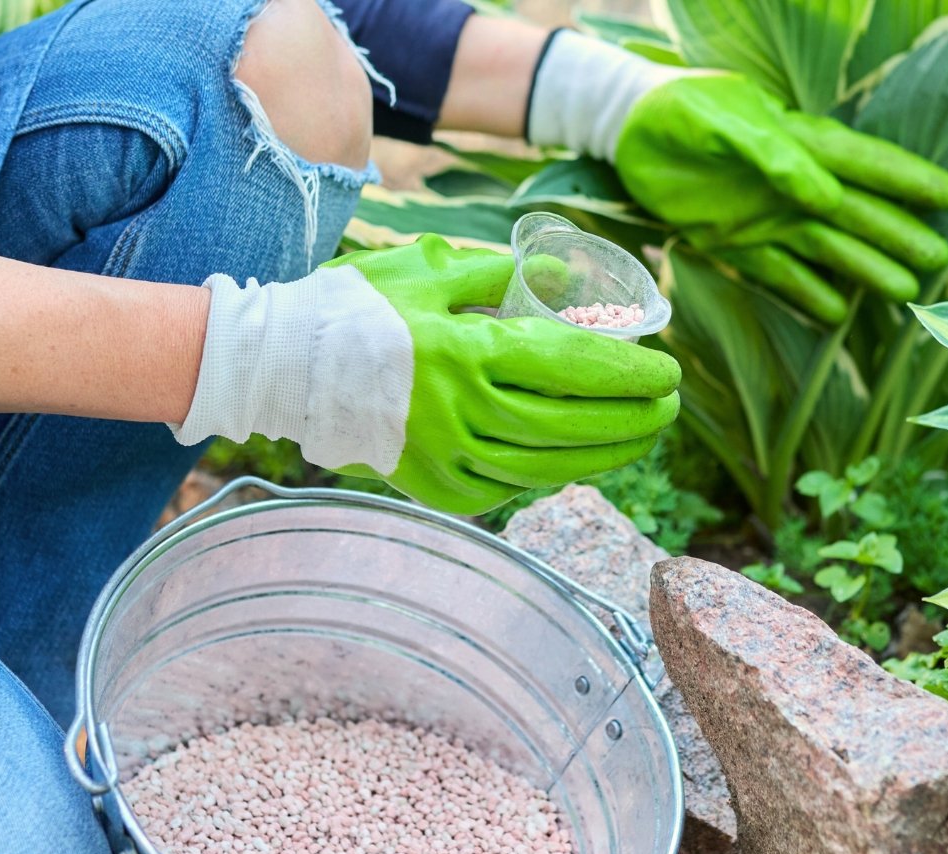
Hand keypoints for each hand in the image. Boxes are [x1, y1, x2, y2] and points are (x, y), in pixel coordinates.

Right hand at [173, 236, 681, 513]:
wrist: (278, 368)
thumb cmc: (355, 308)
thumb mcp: (431, 271)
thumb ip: (501, 276)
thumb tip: (564, 279)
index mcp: (468, 353)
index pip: (572, 367)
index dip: (629, 374)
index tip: (669, 372)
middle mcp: (464, 413)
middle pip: (573, 425)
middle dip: (632, 419)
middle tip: (668, 407)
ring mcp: (448, 459)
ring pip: (548, 466)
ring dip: (604, 455)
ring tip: (640, 438)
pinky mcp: (434, 488)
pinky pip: (509, 488)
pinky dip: (550, 474)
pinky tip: (578, 461)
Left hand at [616, 75, 947, 321]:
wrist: (626, 131)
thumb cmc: (679, 110)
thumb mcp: (721, 121)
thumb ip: (771, 155)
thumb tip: (823, 195)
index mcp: (796, 143)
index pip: (862, 162)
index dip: (904, 178)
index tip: (947, 195)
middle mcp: (791, 184)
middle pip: (854, 212)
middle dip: (896, 234)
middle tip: (938, 260)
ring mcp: (767, 216)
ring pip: (825, 248)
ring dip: (863, 269)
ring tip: (903, 293)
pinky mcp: (736, 243)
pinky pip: (779, 273)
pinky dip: (807, 293)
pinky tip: (836, 315)